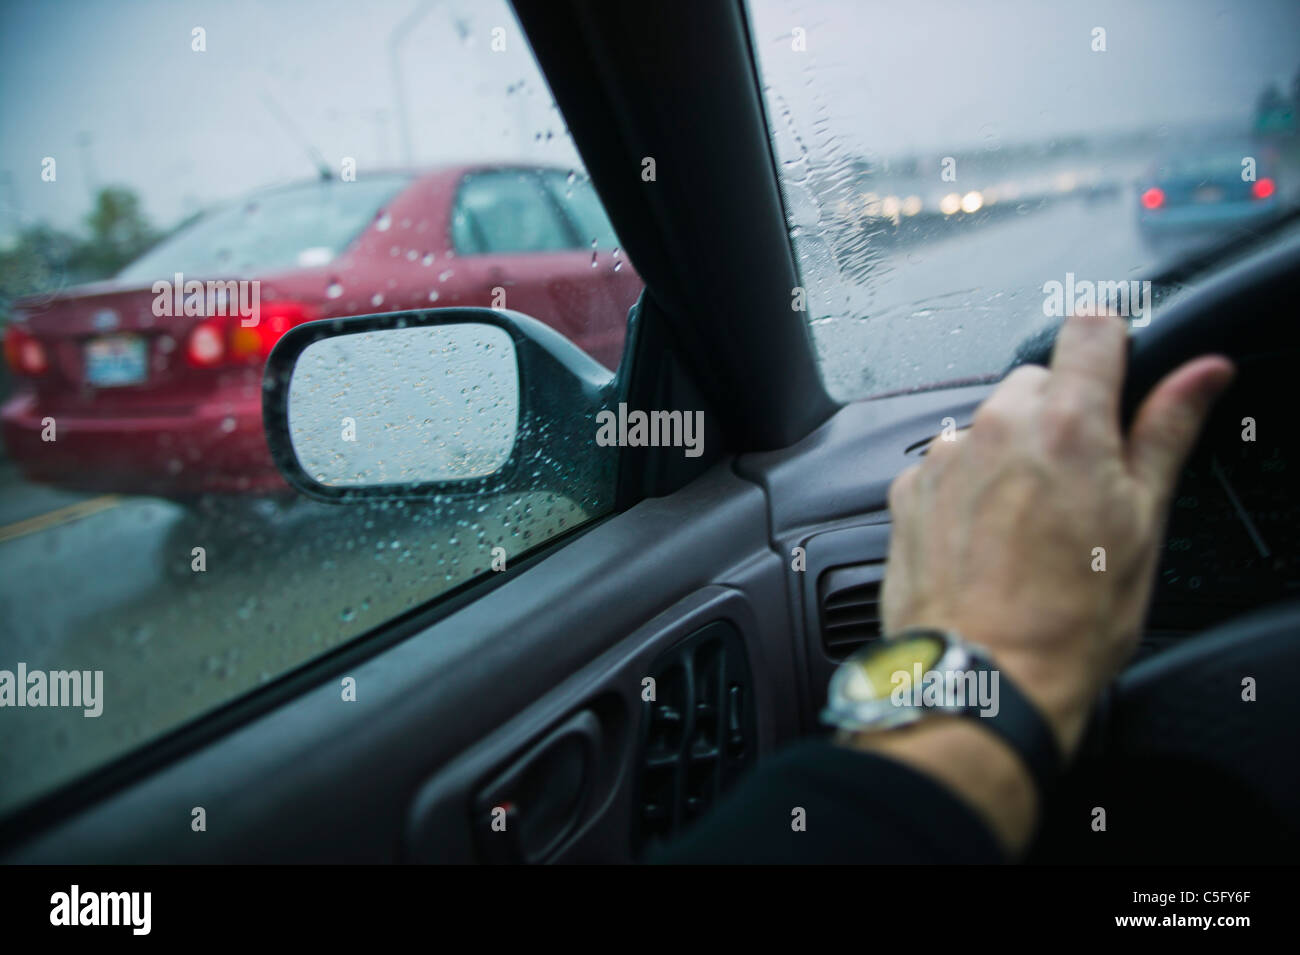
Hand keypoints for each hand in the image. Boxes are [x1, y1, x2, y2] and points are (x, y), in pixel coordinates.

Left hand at [881, 310, 1234, 754]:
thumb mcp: (1142, 524)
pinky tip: (989, 538)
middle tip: (1081, 486)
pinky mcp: (908, 492)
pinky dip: (969, 486)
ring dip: (1012, 453)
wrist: (981, 680)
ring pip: (989, 424)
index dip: (1112, 350)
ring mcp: (945, 460)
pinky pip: (948, 463)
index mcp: (1066, 425)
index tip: (1118, 383)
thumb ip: (1166, 433)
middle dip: (1062, 417)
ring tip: (1032, 524)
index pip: (1090, 329)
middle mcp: (995, 428)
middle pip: (1037, 381)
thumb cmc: (1066, 621)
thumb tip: (1201, 375)